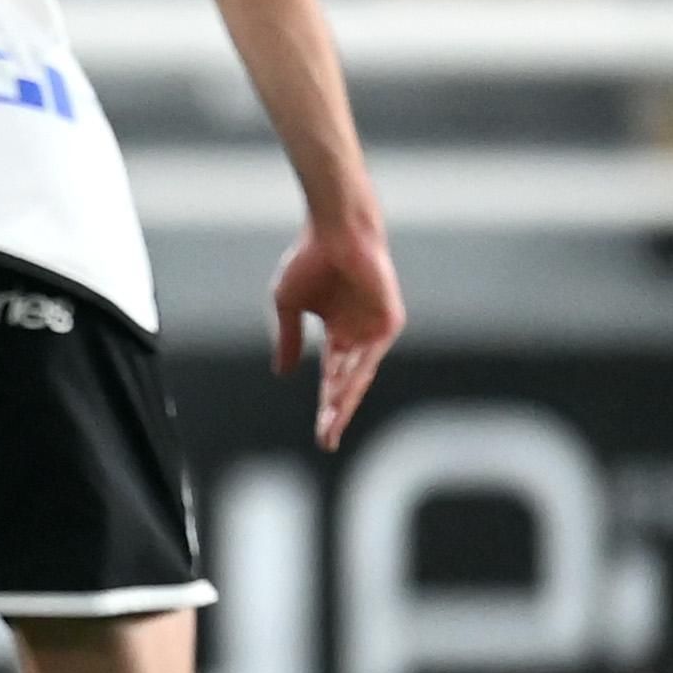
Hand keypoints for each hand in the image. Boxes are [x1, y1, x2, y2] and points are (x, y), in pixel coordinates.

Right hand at [272, 206, 402, 448]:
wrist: (334, 232)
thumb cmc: (310, 261)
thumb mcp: (288, 306)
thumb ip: (288, 340)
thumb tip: (283, 374)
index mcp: (338, 335)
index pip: (332, 379)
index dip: (326, 408)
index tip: (321, 437)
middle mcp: (359, 337)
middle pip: (348, 385)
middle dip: (336, 413)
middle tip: (326, 441)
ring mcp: (375, 329)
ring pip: (359, 374)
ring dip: (344, 398)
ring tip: (331, 421)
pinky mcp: (389, 319)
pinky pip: (372, 354)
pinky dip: (355, 373)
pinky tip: (339, 390)